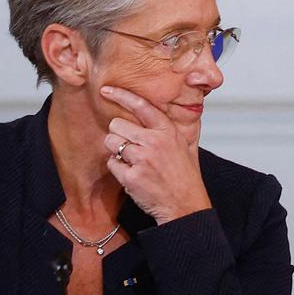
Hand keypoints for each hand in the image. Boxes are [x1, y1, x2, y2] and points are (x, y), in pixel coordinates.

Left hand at [101, 85, 211, 223]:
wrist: (185, 205)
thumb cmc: (185, 176)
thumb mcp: (187, 145)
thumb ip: (175, 127)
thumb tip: (175, 108)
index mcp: (168, 131)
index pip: (141, 105)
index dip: (121, 95)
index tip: (106, 90)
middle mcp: (155, 141)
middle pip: (117, 125)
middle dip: (119, 135)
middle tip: (131, 147)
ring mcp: (142, 159)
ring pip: (111, 142)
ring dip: (116, 151)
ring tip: (132, 161)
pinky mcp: (131, 176)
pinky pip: (111, 163)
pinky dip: (118, 169)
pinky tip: (132, 175)